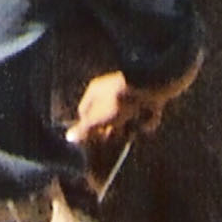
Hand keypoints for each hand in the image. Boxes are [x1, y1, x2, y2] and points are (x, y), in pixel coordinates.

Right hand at [64, 58, 198, 151]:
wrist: (153, 83)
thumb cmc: (121, 100)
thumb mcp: (100, 118)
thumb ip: (85, 129)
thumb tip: (68, 137)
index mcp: (95, 91)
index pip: (85, 113)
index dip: (91, 128)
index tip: (98, 138)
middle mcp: (111, 90)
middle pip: (109, 118)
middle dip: (116, 128)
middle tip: (121, 132)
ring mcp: (130, 93)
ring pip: (129, 119)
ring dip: (135, 125)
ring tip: (138, 120)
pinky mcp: (148, 96)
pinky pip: (145, 114)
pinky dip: (149, 118)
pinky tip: (151, 113)